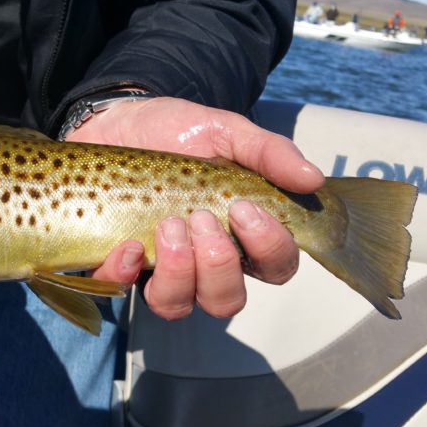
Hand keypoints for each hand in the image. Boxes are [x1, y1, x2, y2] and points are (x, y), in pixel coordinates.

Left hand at [69, 97, 324, 319]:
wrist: (115, 119)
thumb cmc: (175, 132)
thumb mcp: (224, 130)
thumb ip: (267, 152)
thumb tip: (312, 179)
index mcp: (239, 234)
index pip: (275, 267)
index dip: (269, 250)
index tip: (244, 208)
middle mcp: (201, 261)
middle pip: (225, 301)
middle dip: (218, 266)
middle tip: (201, 218)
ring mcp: (156, 266)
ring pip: (175, 306)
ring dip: (177, 274)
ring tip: (168, 226)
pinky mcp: (113, 260)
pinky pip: (117, 287)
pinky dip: (123, 272)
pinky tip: (127, 245)